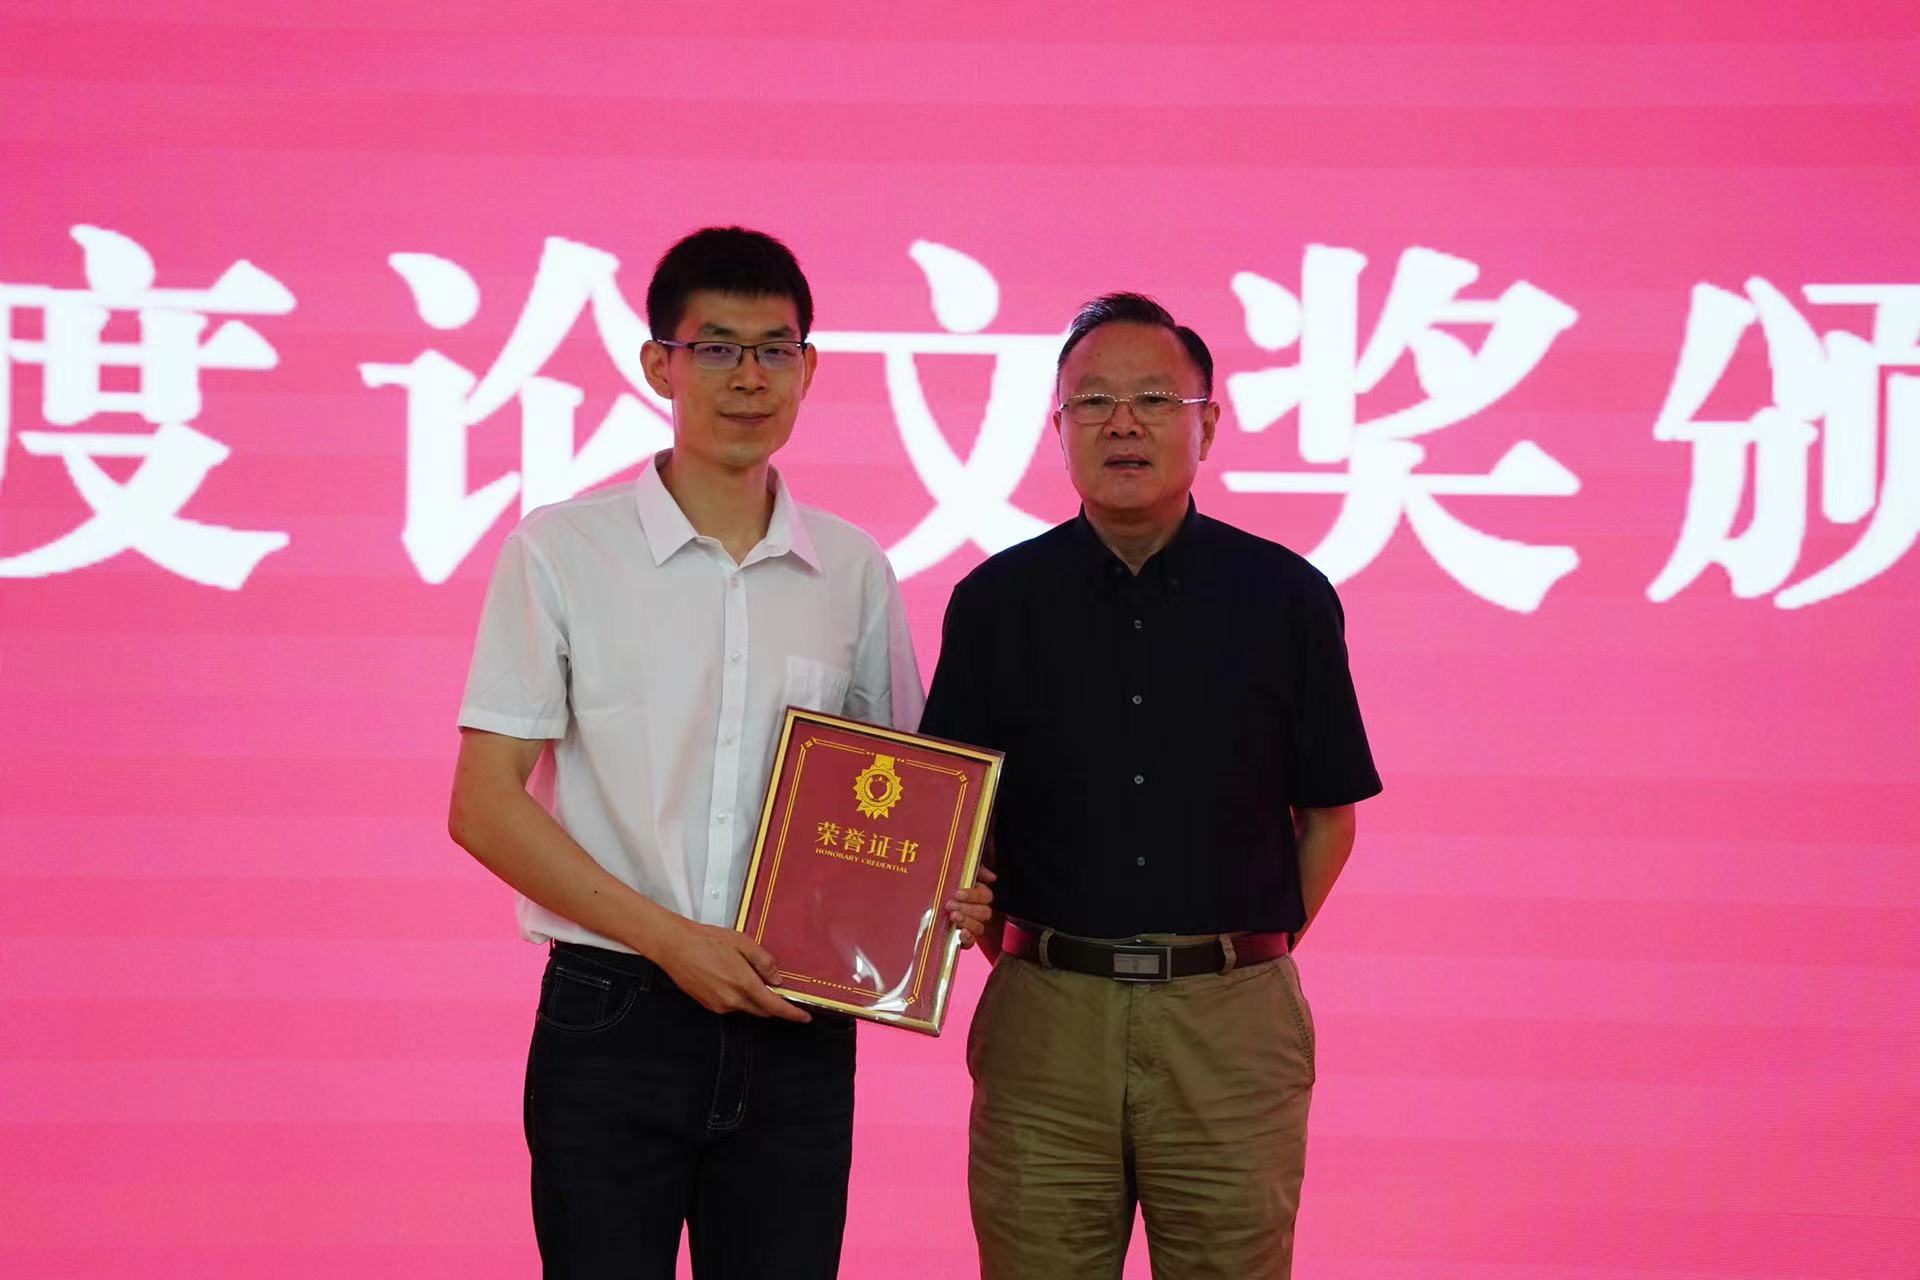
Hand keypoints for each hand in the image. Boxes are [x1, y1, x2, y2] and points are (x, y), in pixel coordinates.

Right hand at [654, 920, 809, 1021]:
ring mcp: (718, 1005)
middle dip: (772, 1003)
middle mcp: (731, 999)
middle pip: (761, 1010)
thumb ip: (764, 961)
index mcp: (743, 983)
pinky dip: (738, 997)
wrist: (675, 946)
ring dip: (753, 998)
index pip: (774, 1006)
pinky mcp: (708, 1005)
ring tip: (743, 973)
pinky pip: (731, 1005)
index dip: (791, 1013)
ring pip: (746, 1007)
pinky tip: (729, 977)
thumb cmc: (707, 940)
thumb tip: (777, 979)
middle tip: (774, 986)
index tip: (804, 1017)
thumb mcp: (742, 943)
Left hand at [947, 865, 997, 949]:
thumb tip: (992, 877)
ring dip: (967, 921)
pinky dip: (968, 939)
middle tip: (950, 904)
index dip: (974, 896)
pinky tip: (961, 933)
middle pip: (985, 913)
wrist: (921, 896)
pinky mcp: (960, 939)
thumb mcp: (956, 870)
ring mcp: (970, 926)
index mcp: (977, 895)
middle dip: (968, 908)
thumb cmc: (941, 883)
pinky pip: (970, 943)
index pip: (986, 896)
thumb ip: (977, 870)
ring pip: (980, 927)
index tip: (958, 894)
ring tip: (952, 916)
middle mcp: (976, 911)